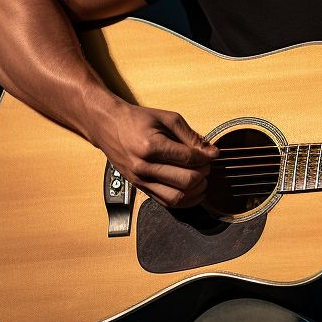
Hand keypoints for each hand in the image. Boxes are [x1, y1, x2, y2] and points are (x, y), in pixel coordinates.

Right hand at [96, 103, 217, 208]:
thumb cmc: (136, 120)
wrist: (109, 126)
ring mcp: (140, 180)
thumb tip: (210, 151)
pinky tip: (191, 190)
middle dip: (203, 174)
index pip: (188, 159)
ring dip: (196, 191)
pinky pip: (166, 202)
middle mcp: (143, 167)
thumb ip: (191, 136)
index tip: (213, 153)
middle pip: (186, 181)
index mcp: (150, 146)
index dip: (207, 157)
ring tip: (200, 178)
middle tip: (206, 165)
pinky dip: (183, 200)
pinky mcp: (140, 187)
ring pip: (177, 197)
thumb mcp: (167, 118)